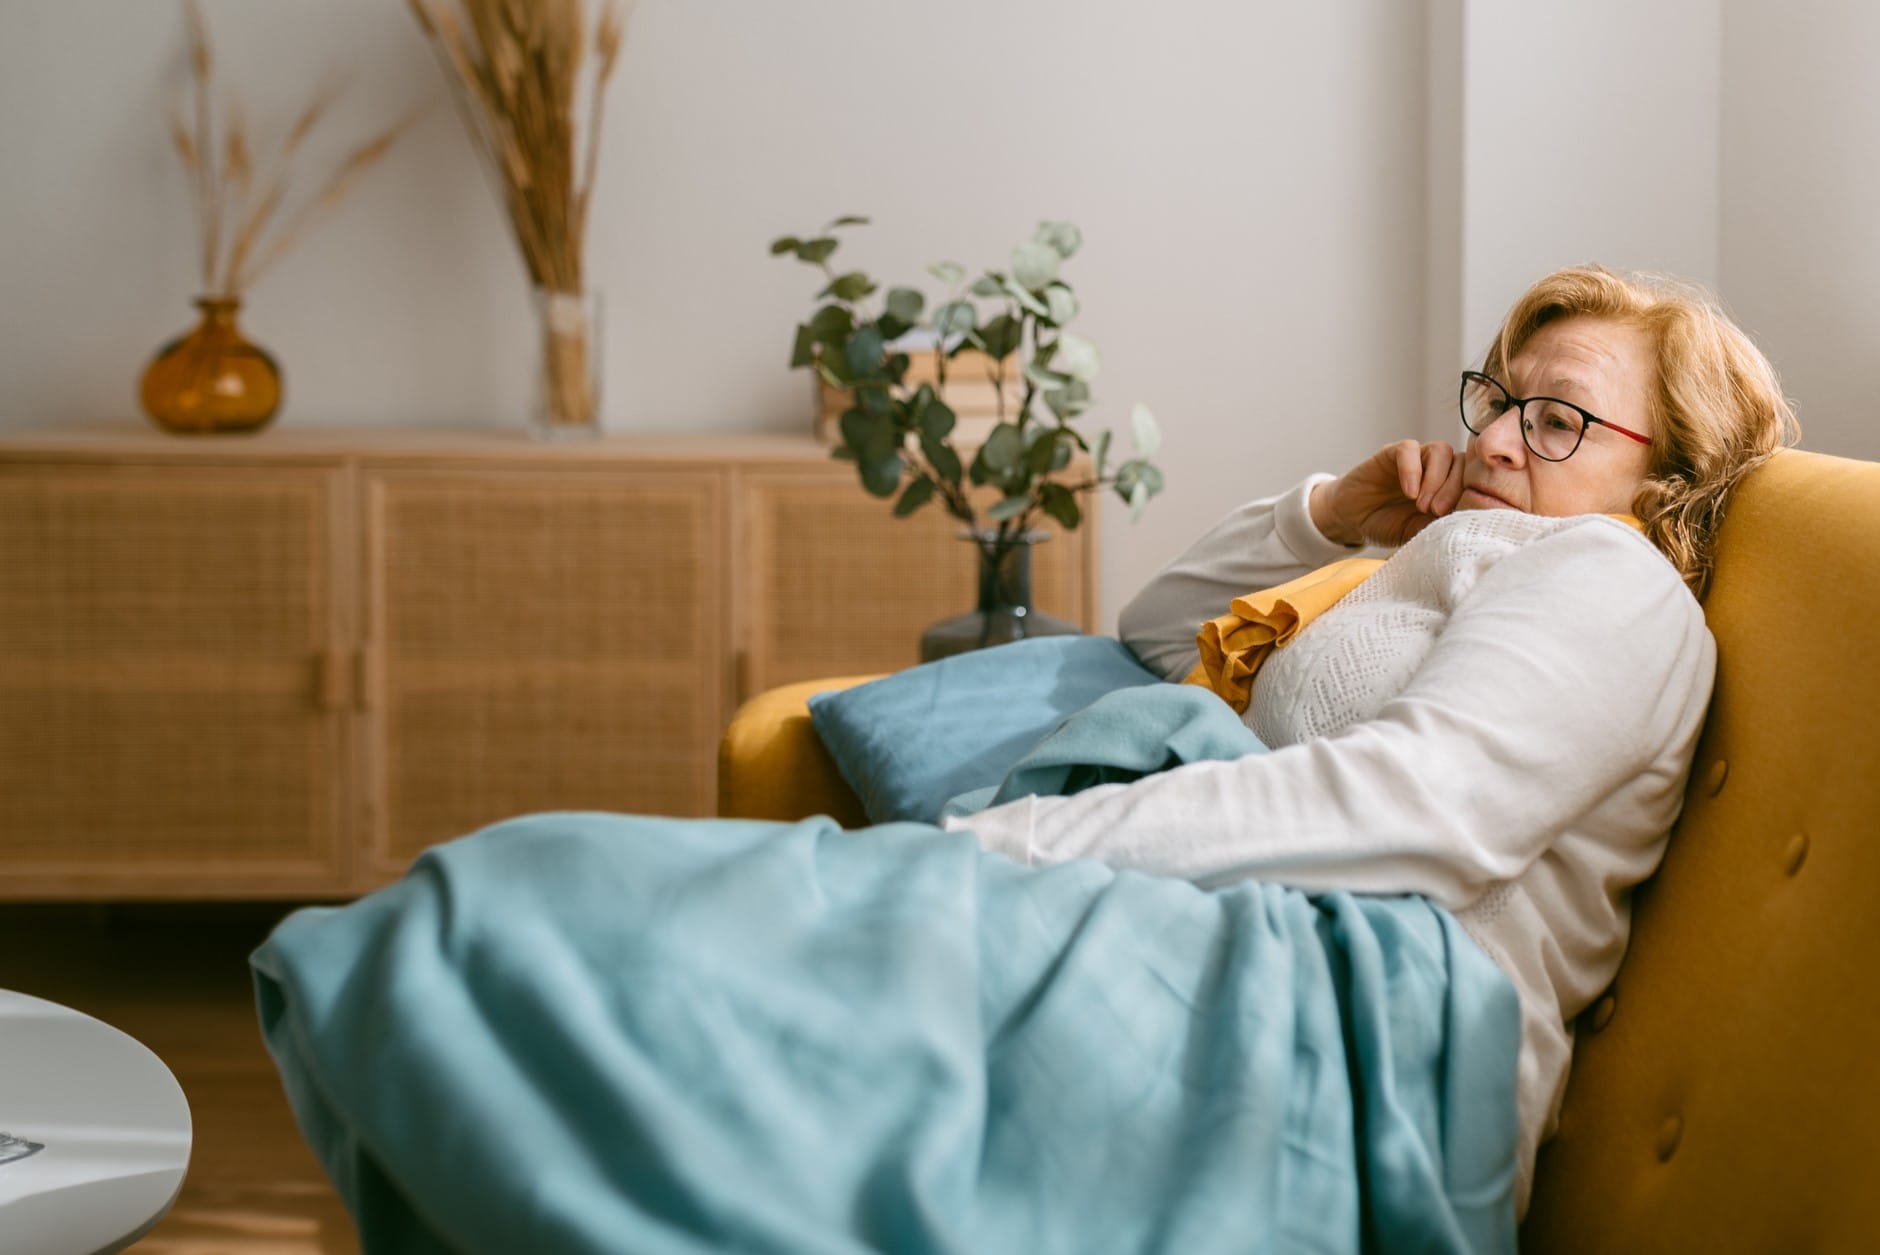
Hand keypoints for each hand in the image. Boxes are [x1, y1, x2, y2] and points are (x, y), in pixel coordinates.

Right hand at [1309, 439, 1465, 547]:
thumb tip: (1466, 523)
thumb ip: (1439, 523)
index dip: (1470, 496)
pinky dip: (1412, 470)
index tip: (1459, 519)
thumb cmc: (1386, 525)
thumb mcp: (1416, 530)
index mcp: (1449, 487)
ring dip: (1435, 479)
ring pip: (1441, 451)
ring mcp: (1416, 459)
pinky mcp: (1393, 453)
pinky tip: (1408, 492)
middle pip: (1461, 463)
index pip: (1473, 480)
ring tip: (1421, 505)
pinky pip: (1409, 449)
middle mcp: (1437, 469)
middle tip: (1437, 512)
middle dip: (1453, 489)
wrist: (1351, 519)